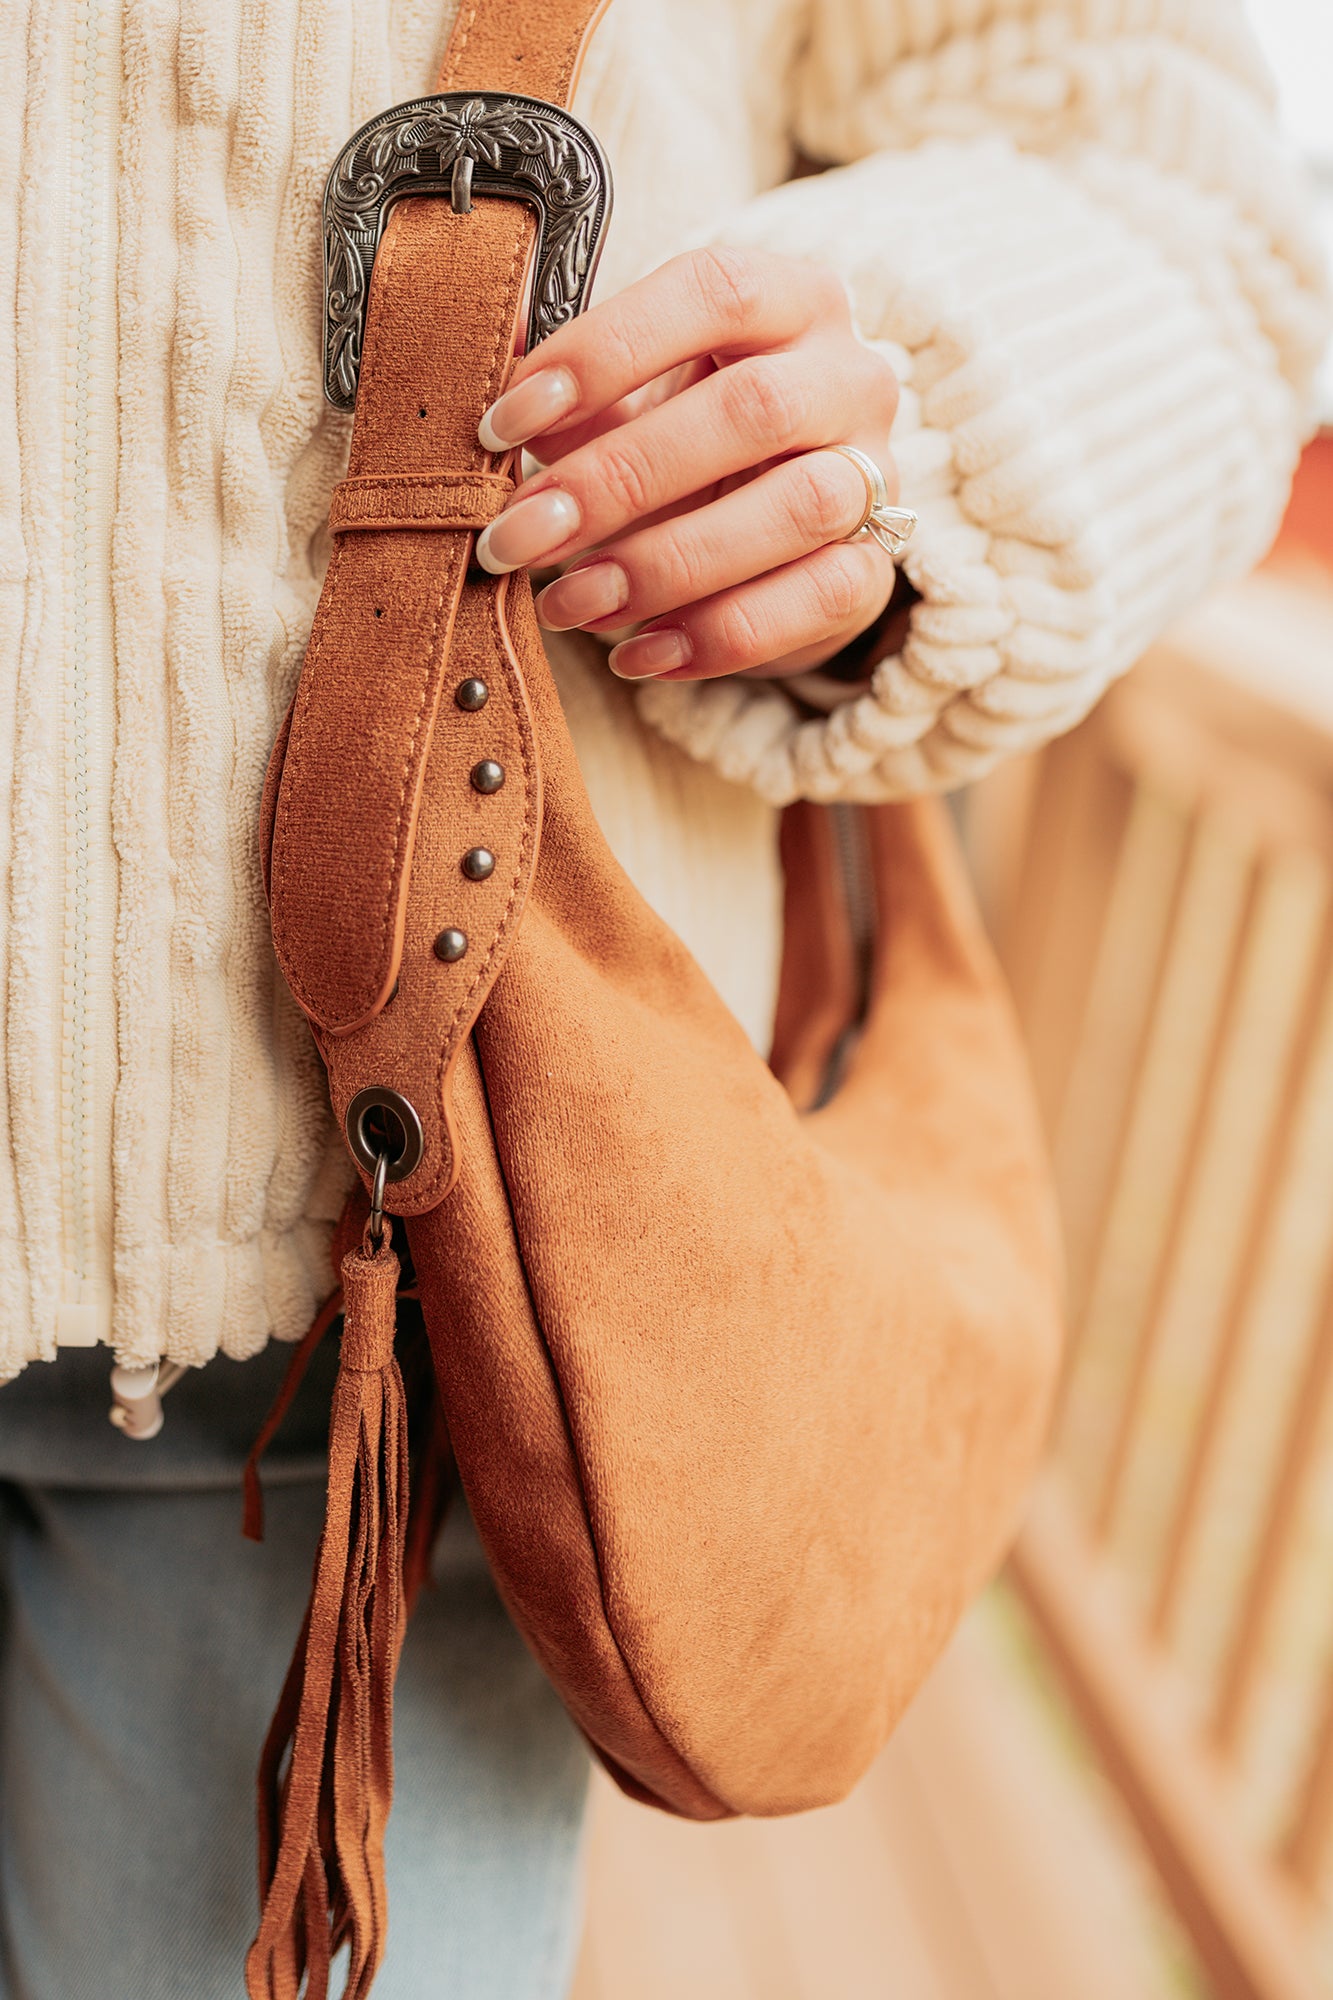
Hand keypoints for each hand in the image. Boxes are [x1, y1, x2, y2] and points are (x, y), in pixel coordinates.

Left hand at [473, 247, 900, 682]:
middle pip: (751, 411)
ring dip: (666, 565)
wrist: (777, 522)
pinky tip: (637, 652)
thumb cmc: (688, 434)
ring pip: (795, 509)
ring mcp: (876, 475)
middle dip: (618, 480)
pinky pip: (812, 602)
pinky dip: (716, 636)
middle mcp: (849, 376)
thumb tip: (479, 357)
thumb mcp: (628, 396)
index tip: (504, 422)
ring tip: (569, 603)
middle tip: (519, 534)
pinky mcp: (873, 569)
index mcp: (787, 298)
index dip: (604, 351)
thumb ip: (567, 387)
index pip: (711, 291)